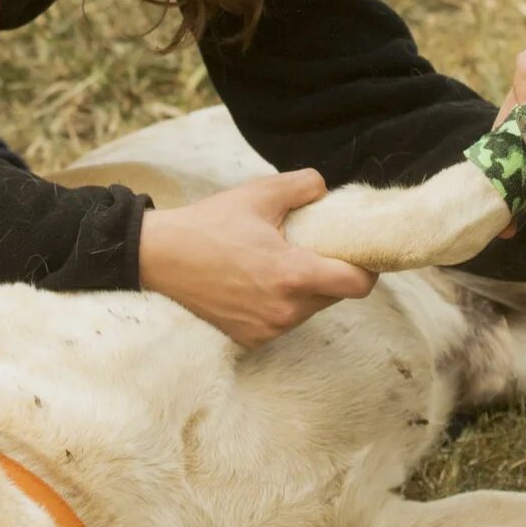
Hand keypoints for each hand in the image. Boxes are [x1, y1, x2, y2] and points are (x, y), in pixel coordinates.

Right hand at [138, 169, 376, 347]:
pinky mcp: (249, 340)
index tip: (362, 254)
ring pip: (309, 310)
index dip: (368, 269)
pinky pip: (283, 322)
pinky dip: (282, 304)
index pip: (356, 285)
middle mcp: (284, 311)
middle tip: (318, 250)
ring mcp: (267, 330)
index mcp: (293, 275)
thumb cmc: (208, 225)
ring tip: (282, 263)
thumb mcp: (259, 193)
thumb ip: (304, 186)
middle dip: (334, 274)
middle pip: (335, 297)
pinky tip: (261, 283)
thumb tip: (326, 190)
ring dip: (307, 290)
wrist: (157, 259)